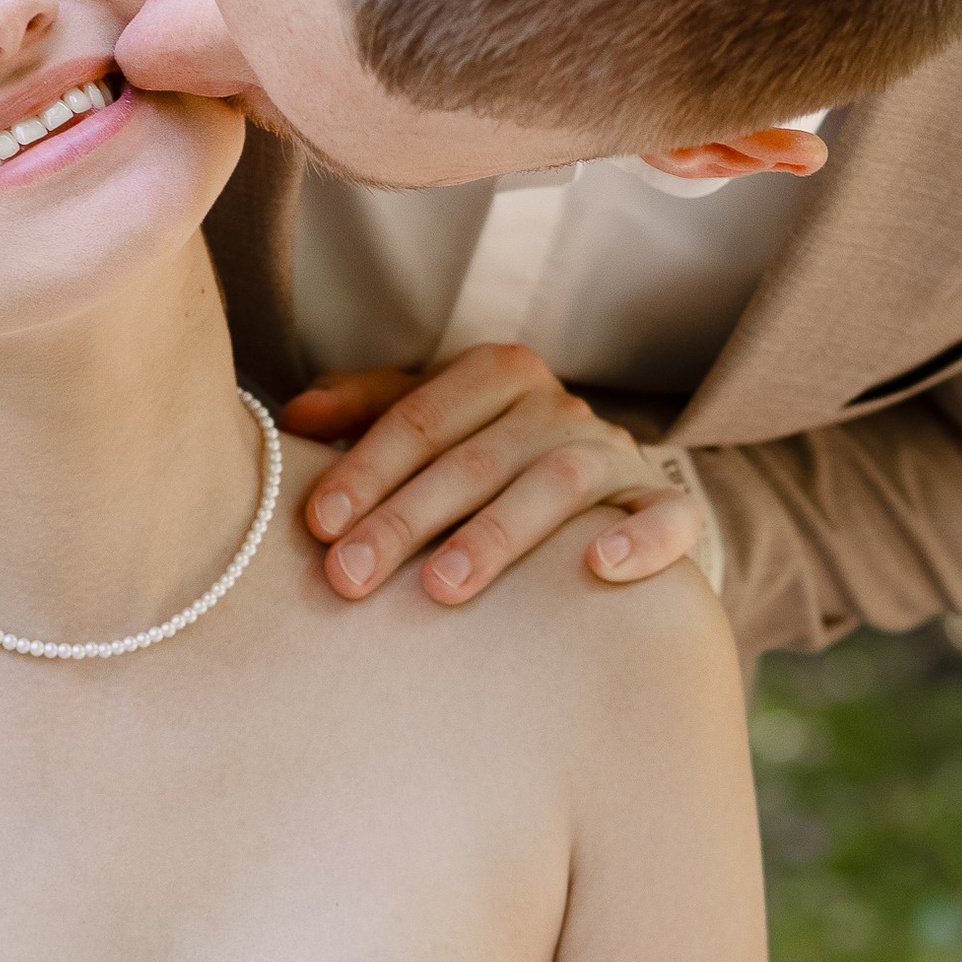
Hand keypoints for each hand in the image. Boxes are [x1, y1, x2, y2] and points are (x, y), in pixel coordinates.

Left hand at [282, 348, 697, 605]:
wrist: (599, 492)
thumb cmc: (487, 462)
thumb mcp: (427, 424)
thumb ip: (365, 413)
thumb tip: (294, 416)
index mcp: (497, 375)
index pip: (421, 416)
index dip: (366, 469)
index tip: (318, 525)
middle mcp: (558, 407)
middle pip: (477, 456)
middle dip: (407, 516)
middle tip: (351, 575)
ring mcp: (614, 455)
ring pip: (559, 481)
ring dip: (498, 533)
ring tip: (443, 586)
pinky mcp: (661, 504)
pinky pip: (667, 517)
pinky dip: (640, 541)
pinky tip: (599, 569)